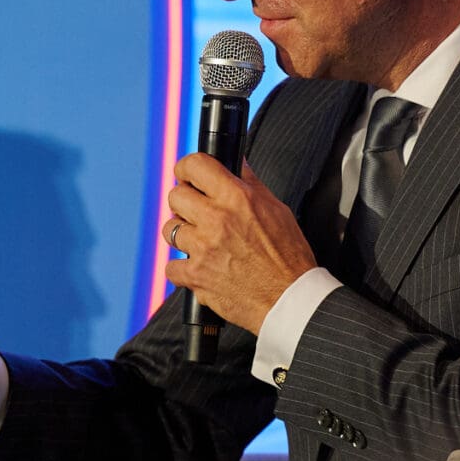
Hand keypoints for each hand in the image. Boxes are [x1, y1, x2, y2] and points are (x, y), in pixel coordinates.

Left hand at [164, 155, 317, 332]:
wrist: (290, 299)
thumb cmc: (288, 256)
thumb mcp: (276, 209)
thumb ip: (250, 183)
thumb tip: (235, 161)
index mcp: (237, 198)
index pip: (196, 165)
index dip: (187, 168)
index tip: (188, 175)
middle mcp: (216, 219)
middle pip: (176, 196)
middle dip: (185, 202)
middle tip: (197, 212)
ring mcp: (202, 248)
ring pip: (170, 229)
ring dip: (183, 234)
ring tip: (200, 241)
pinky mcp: (195, 276)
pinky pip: (172, 265)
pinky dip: (183, 268)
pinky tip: (200, 267)